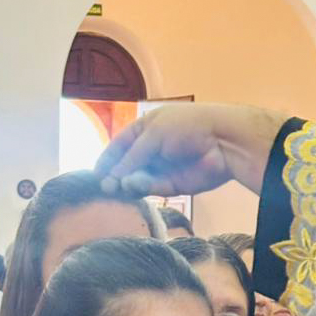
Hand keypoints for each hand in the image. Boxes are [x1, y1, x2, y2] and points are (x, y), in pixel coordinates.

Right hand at [95, 103, 286, 197]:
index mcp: (145, 128)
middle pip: (126, 165)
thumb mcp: (153, 135)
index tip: (95, 173)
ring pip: (138, 180)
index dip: (107, 158)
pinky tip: (133, 186)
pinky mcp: (173, 185)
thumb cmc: (186, 127)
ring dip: (127, 183)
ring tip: (116, 187)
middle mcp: (151, 149)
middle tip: (104, 187)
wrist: (221, 141)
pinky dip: (143, 188)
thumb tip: (113, 177)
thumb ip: (132, 157)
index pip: (120, 145)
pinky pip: (153, 189)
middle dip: (114, 175)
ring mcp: (162, 167)